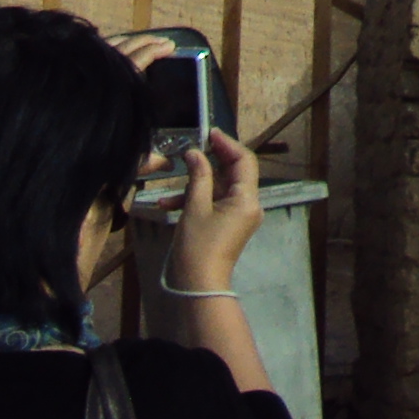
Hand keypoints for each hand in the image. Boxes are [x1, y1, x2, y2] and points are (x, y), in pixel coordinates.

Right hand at [167, 128, 266, 292]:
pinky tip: (168, 205)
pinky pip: (215, 203)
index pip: (244, 160)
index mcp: (247, 199)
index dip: (227, 144)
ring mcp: (240, 215)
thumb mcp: (195, 208)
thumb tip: (195, 153)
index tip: (209, 133)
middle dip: (210, 162)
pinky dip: (196, 200)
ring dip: (196, 185)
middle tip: (190, 151)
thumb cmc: (198, 247)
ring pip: (220, 188)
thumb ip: (198, 176)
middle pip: (233, 173)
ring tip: (170, 188)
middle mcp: (249, 205)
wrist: (198, 286)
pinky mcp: (228, 224)